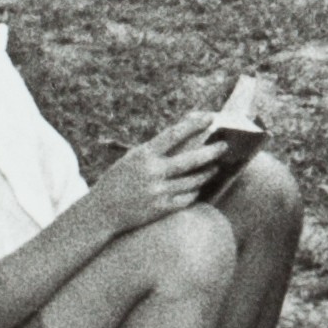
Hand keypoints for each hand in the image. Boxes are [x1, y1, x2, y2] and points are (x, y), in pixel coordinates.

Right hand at [97, 113, 227, 226]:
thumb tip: (181, 134)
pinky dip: (194, 192)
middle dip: (211, 152)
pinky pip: (186, 198)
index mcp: (144, 155)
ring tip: (215, 168)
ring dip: (206, 173)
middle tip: (225, 146)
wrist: (102, 211)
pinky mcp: (160, 208)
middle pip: (190, 160)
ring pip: (192, 181)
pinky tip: (199, 187)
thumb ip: (155, 149)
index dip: (194, 125)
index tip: (210, 117)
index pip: (174, 134)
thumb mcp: (133, 159)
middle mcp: (152, 172)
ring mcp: (158, 191)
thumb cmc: (118, 180)